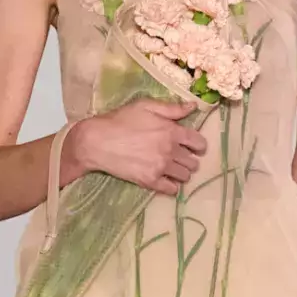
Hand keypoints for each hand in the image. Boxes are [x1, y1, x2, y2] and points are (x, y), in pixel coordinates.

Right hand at [75, 97, 208, 195]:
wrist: (97, 141)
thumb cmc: (120, 120)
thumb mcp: (145, 106)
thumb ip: (171, 108)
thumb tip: (193, 107)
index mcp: (172, 131)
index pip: (199, 143)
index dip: (199, 145)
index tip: (194, 147)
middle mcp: (170, 150)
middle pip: (193, 162)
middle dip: (189, 159)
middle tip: (180, 158)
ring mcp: (161, 167)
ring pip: (185, 176)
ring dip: (181, 173)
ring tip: (172, 169)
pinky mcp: (150, 181)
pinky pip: (172, 190)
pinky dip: (171, 186)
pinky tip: (165, 180)